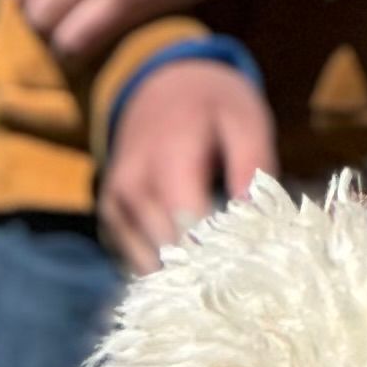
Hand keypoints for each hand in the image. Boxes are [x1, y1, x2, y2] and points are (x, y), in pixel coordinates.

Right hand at [99, 57, 279, 271]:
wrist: (160, 85)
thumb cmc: (212, 104)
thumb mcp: (245, 118)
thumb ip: (252, 165)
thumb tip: (255, 221)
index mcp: (169, 158)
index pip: (189, 229)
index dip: (219, 258)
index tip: (248, 271)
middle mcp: (133, 186)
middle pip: (167, 254)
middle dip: (204, 272)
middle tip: (238, 281)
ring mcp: (116, 205)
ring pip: (149, 266)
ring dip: (183, 276)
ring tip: (215, 272)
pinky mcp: (111, 220)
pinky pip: (136, 262)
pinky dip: (164, 268)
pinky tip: (190, 261)